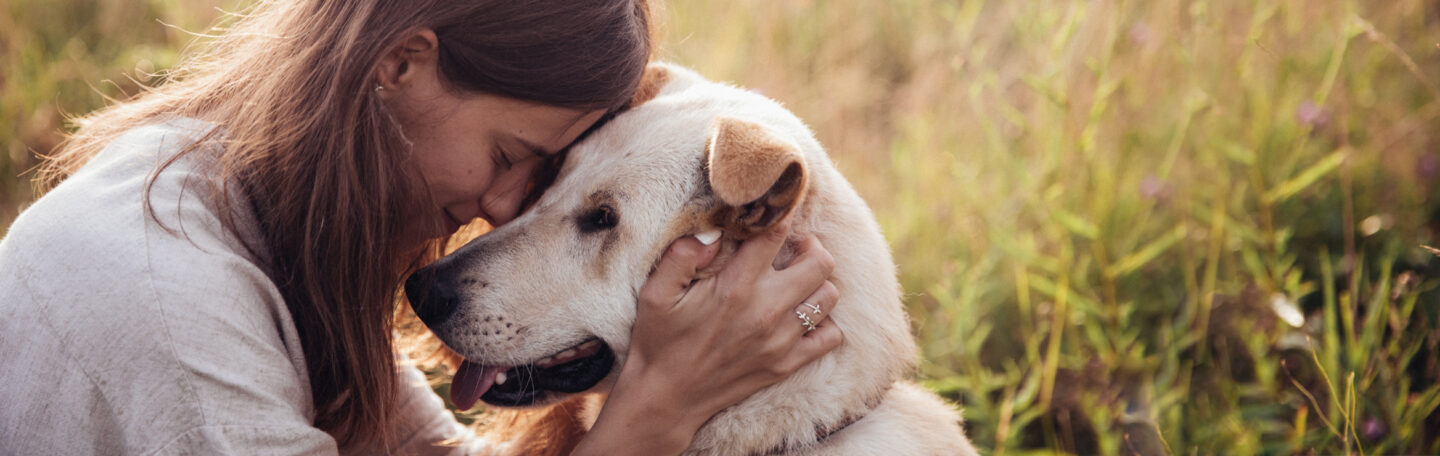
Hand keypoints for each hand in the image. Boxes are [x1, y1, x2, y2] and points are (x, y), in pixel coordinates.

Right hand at [575, 221, 842, 454]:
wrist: (666, 399)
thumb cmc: (659, 341)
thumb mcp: (655, 293)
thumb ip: (681, 255)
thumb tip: (714, 232)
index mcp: (735, 287)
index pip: (775, 234)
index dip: (778, 215)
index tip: (771, 212)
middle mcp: (766, 311)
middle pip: (820, 262)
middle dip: (809, 246)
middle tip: (792, 248)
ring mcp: (781, 340)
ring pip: (829, 296)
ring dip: (817, 282)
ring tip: (797, 280)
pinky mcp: (787, 364)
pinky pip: (830, 337)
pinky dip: (823, 322)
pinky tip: (800, 316)